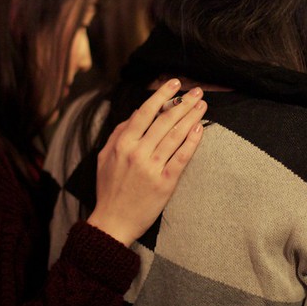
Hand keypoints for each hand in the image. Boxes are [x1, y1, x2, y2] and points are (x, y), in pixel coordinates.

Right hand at [87, 79, 205, 245]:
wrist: (114, 221)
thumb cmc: (109, 189)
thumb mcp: (104, 157)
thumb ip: (119, 133)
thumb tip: (137, 112)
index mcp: (122, 144)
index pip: (145, 112)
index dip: (161, 95)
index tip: (174, 84)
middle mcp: (138, 153)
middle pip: (164, 121)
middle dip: (183, 103)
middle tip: (196, 91)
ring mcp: (152, 167)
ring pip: (176, 135)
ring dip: (191, 117)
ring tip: (202, 105)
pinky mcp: (165, 182)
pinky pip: (182, 157)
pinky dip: (192, 142)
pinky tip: (200, 129)